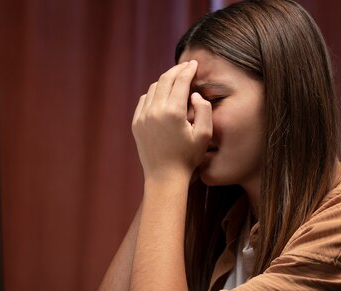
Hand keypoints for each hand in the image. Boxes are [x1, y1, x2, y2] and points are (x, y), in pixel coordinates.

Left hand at [131, 60, 211, 183]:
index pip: (180, 81)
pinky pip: (144, 101)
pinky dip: (154, 94)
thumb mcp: (204, 134)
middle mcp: (155, 111)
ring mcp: (142, 117)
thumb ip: (204, 109)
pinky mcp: (136, 123)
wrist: (164, 177)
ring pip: (153, 88)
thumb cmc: (188, 157)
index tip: (194, 63)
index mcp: (173, 111)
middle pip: (165, 79)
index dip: (188, 69)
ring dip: (165, 82)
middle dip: (176, 71)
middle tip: (186, 67)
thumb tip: (194, 94)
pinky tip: (162, 96)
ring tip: (175, 81)